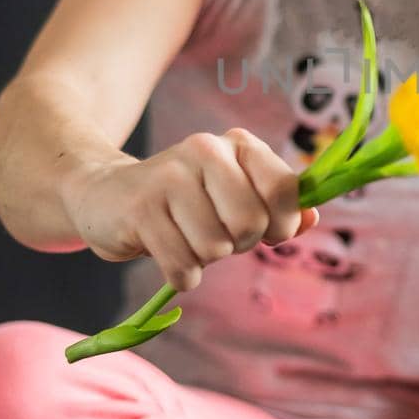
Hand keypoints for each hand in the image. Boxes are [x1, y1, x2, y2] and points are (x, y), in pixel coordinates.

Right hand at [66, 126, 319, 290]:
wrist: (106, 195)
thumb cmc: (185, 202)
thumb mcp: (234, 196)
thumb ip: (278, 206)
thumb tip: (312, 217)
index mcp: (238, 144)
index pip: (286, 189)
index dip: (283, 223)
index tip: (268, 231)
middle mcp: (206, 150)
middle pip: (251, 224)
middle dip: (239, 244)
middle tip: (216, 235)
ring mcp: (170, 178)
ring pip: (215, 248)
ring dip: (204, 259)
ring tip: (185, 238)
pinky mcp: (140, 209)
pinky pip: (183, 267)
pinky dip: (181, 274)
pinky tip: (166, 253)